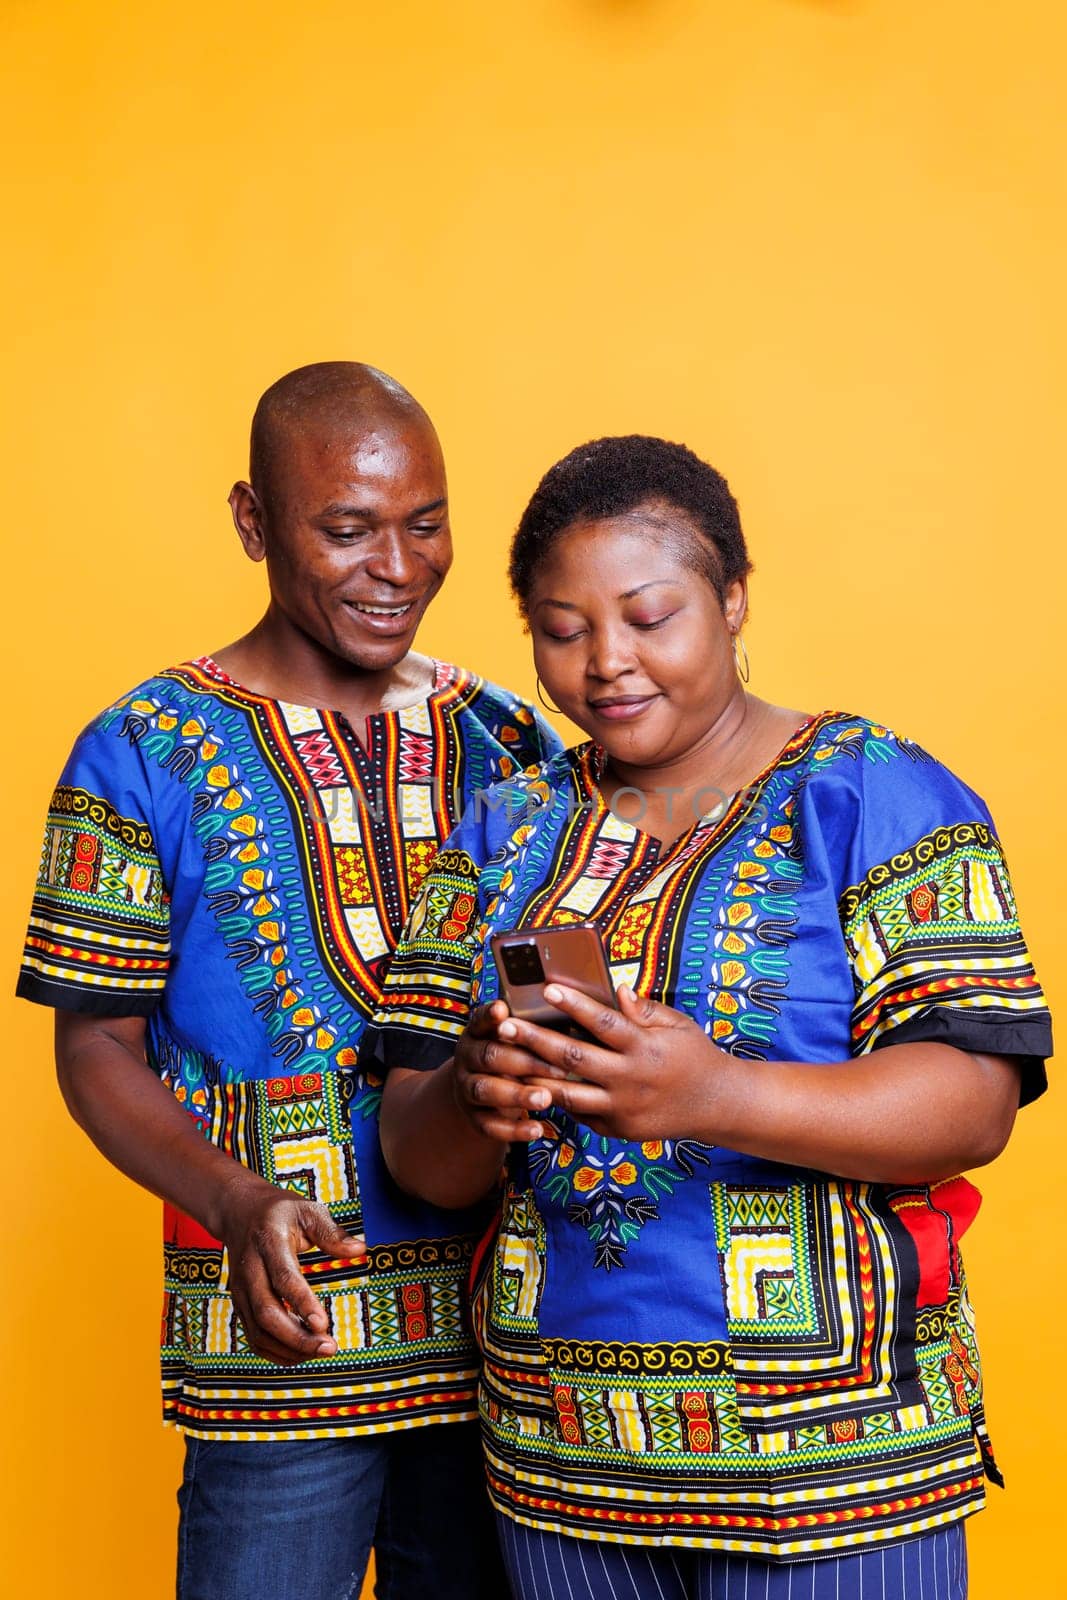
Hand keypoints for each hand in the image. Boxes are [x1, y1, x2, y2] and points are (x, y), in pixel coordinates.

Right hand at [216, 1171, 365, 1365]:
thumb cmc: (280, 1213)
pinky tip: (302, 1352)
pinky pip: (254, 1337)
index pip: (284, 1278)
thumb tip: (360, 1248)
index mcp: (269, 1242)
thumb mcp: (307, 1210)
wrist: (239, 1213)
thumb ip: (332, 1232)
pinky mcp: (239, 1305)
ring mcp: (241, 1291)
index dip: (302, 1303)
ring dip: (290, 1349)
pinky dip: (277, 1352)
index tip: (323, 1324)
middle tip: (329, 1347)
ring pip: (258, 1332)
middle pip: (267, 1313)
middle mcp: (250, 1270)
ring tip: (321, 1351)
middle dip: (298, 1337)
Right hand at [451, 1001, 557, 1142]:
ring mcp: (466, 1087)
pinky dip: (513, 1129)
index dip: (489, 1015)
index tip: (502, 1009)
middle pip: (489, 1056)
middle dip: (523, 1062)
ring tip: (546, 1099)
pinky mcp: (473, 1116)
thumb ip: (532, 1028)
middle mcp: (467, 1057)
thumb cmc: (512, 1055)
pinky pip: (488, 1125)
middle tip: (559, 1069)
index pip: (480, 1020)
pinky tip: (537, 1129)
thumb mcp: (515, 1038)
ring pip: (485, 1090)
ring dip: (517, 1095)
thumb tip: (571, 1011)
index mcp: (477, 1032)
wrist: (484, 1090)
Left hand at [496, 983, 724, 1141]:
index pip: (603, 1022)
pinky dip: (556, 1101)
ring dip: (534, 1077)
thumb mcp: (678, 1025)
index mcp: (645, 1047)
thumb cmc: (694, 1055)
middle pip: (574, 1057)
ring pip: (568, 1094)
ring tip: (506, 1062)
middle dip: (536, 1040)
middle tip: (505, 1025)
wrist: (715, 1105)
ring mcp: (622, 1109)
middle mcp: (631, 1079)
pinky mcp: (618, 1130)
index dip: (574, 1005)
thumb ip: (645, 1009)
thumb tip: (616, 990)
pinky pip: (580, 1115)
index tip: (546, 988)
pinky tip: (531, 1086)